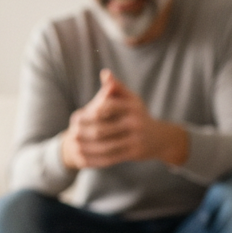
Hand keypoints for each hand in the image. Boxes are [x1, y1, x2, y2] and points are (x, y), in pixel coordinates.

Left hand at [61, 70, 187, 168]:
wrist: (160, 138)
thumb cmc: (138, 114)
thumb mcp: (131, 99)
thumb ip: (116, 87)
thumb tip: (105, 73)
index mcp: (133, 106)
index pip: (106, 108)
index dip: (88, 113)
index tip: (74, 118)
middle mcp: (136, 122)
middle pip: (103, 130)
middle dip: (84, 132)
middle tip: (71, 133)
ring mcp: (136, 139)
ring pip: (105, 146)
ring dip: (87, 147)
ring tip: (74, 146)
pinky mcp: (134, 153)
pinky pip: (110, 158)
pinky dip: (96, 159)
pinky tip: (84, 158)